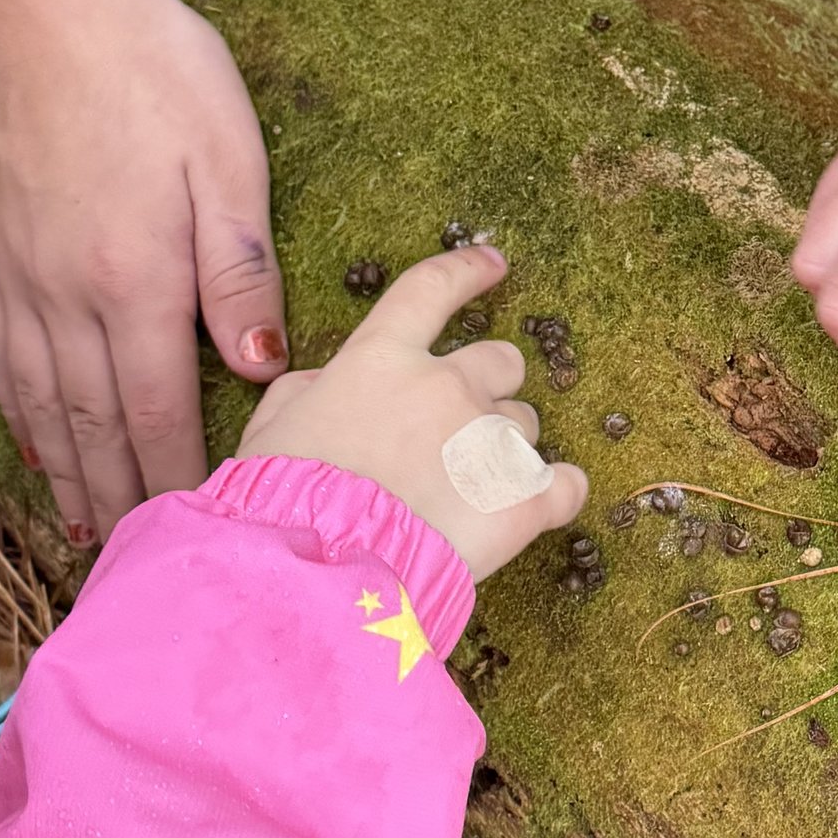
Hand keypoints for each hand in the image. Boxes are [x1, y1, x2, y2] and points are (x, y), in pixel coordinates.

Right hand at [0, 0, 287, 543]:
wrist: (39, 3)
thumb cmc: (153, 68)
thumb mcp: (228, 161)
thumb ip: (242, 273)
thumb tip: (264, 370)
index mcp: (135, 281)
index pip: (161, 410)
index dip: (180, 479)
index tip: (201, 531)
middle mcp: (67, 296)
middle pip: (97, 425)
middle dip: (123, 499)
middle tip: (142, 564)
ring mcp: (19, 276)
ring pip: (43, 402)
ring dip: (70, 472)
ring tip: (88, 529)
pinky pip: (2, 355)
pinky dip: (20, 413)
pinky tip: (37, 442)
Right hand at [240, 245, 588, 576]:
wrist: (320, 573)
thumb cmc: (281, 504)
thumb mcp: (270, 429)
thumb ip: (308, 391)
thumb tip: (327, 387)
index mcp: (382, 359)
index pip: (432, 290)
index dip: (467, 271)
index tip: (494, 265)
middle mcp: (446, 385)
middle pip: (500, 361)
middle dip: (487, 387)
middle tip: (455, 433)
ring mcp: (490, 440)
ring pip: (524, 426)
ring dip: (502, 450)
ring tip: (461, 498)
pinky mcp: (524, 500)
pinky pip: (567, 484)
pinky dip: (558, 494)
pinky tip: (537, 511)